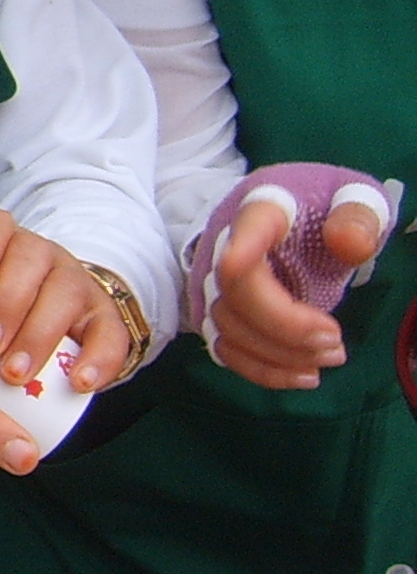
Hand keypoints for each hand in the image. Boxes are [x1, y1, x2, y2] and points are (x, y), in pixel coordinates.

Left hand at [0, 209, 133, 396]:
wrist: (60, 320)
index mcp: (3, 244)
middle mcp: (42, 256)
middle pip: (28, 261)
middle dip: (5, 303)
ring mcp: (78, 283)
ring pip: (66, 293)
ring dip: (38, 335)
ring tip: (14, 373)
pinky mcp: (106, 318)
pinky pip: (110, 334)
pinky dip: (96, 359)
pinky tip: (77, 382)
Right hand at [202, 197, 356, 388]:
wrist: (291, 213)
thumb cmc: (323, 206)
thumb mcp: (353, 198)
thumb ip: (356, 216)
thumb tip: (348, 243)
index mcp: (263, 209)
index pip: (247, 227)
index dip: (241, 249)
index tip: (238, 265)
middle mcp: (225, 245)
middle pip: (236, 293)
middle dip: (286, 327)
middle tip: (336, 340)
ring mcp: (216, 281)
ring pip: (228, 327)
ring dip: (280, 354)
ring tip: (331, 356)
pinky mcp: (220, 312)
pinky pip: (226, 349)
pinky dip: (262, 370)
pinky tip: (303, 376)